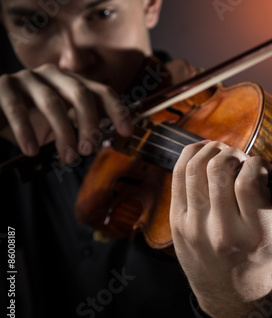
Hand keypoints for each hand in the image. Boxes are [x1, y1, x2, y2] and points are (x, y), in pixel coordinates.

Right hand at [0, 64, 132, 162]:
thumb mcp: (62, 123)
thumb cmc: (31, 120)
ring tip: (68, 157)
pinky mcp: (3, 86)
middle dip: (89, 124)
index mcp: (72, 83)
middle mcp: (53, 75)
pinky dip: (26, 131)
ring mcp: (28, 78)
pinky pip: (16, 108)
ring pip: (52, 102)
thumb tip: (104, 140)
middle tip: (88, 150)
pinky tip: (32, 150)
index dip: (117, 110)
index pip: (102, 91)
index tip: (126, 131)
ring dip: (63, 133)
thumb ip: (81, 125)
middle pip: (81, 94)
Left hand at [170, 140, 271, 317]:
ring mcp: (195, 226)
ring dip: (212, 151)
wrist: (228, 288)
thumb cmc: (259, 254)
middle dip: (233, 153)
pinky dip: (191, 155)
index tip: (261, 166)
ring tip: (224, 155)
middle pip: (219, 171)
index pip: (248, 182)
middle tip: (241, 160)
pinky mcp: (177, 222)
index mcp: (256, 234)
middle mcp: (223, 231)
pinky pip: (178, 176)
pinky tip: (205, 153)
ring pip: (196, 168)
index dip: (256, 163)